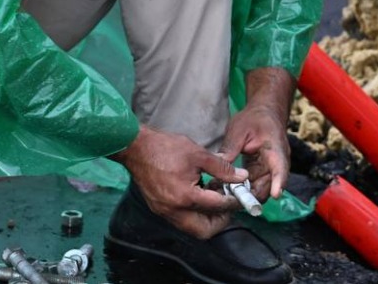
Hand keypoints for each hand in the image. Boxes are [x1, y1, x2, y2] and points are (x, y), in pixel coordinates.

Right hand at [113, 125, 245, 238]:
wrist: (135, 147)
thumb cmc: (165, 148)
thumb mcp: (199, 154)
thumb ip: (222, 168)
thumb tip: (241, 177)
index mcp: (185, 196)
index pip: (217, 207)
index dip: (233, 202)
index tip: (242, 196)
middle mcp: (174, 210)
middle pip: (204, 230)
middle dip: (221, 221)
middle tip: (229, 205)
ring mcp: (164, 212)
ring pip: (192, 227)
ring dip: (207, 218)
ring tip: (216, 198)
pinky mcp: (159, 209)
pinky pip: (182, 220)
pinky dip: (195, 213)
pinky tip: (201, 195)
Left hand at [219, 67, 295, 200]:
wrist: (264, 114)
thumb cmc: (254, 119)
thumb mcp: (239, 129)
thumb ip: (231, 147)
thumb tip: (218, 164)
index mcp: (276, 150)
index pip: (280, 168)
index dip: (279, 182)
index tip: (275, 194)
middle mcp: (276, 164)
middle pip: (268, 186)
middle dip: (252, 196)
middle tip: (230, 199)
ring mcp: (269, 170)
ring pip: (259, 190)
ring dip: (244, 195)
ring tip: (223, 195)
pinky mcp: (260, 173)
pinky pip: (252, 186)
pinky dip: (241, 190)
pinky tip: (224, 190)